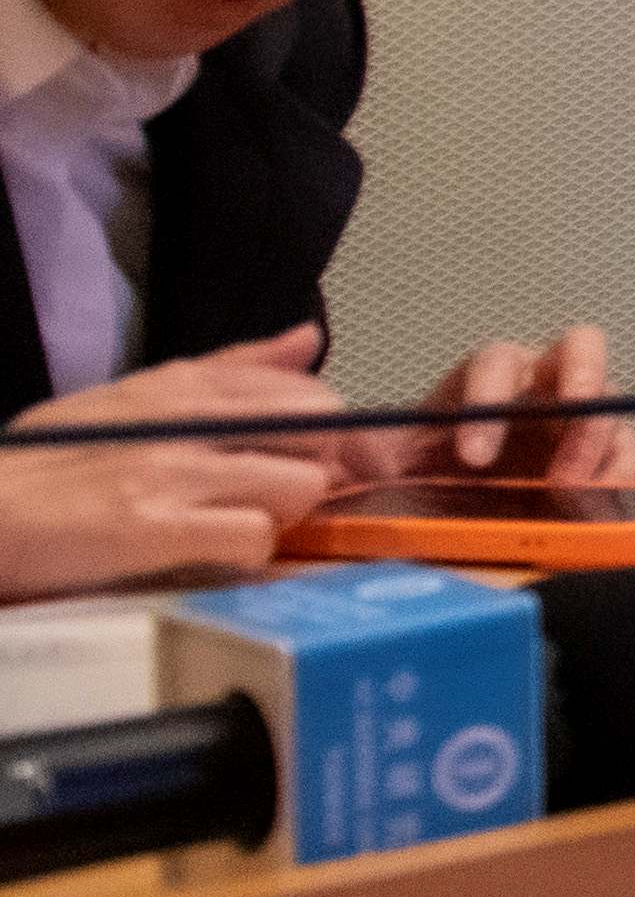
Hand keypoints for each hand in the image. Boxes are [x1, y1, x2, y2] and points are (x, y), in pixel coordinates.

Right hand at [0, 329, 344, 594]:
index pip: (308, 390)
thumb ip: (229, 371)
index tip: (305, 461)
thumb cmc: (48, 463)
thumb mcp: (133, 398)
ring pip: (301, 487)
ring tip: (231, 526)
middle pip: (322, 431)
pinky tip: (208, 555)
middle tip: (269, 498)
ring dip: (282, 516)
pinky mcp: (157, 528)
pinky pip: (255, 539)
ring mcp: (176, 473)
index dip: (324, 434)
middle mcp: (190, 419)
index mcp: (184, 385)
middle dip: (312, 469)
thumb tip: (307, 340)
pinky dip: (246, 556)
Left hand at [375, 322, 625, 494]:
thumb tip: (346, 451)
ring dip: (598, 437)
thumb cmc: (414, 480)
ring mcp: (576, 421)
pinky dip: (621, 471)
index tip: (472, 456)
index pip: (495, 362)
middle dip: (582, 376)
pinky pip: (627, 451)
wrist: (440, 514)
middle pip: (579, 348)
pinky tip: (601, 498)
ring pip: (610, 400)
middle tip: (574, 417)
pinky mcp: (600, 458)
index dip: (490, 398)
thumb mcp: (377, 462)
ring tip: (572, 487)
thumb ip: (360, 451)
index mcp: (482, 380)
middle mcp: (538, 386)